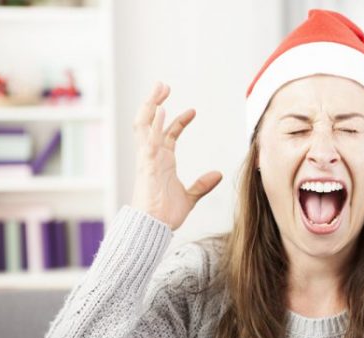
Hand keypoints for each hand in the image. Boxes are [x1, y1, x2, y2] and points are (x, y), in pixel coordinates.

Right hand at [130, 82, 221, 229]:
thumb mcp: (189, 196)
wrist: (153, 227)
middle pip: (151, 122)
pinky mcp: (147, 164)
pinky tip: (160, 109)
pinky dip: (154, 124)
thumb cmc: (165, 214)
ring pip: (145, 125)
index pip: (168, 134)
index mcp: (161, 161)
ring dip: (151, 105)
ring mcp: (148, 158)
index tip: (193, 111)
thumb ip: (202, 185)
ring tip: (160, 87)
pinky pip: (148, 140)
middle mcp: (152, 155)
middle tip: (163, 85)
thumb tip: (218, 174)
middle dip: (155, 102)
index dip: (178, 121)